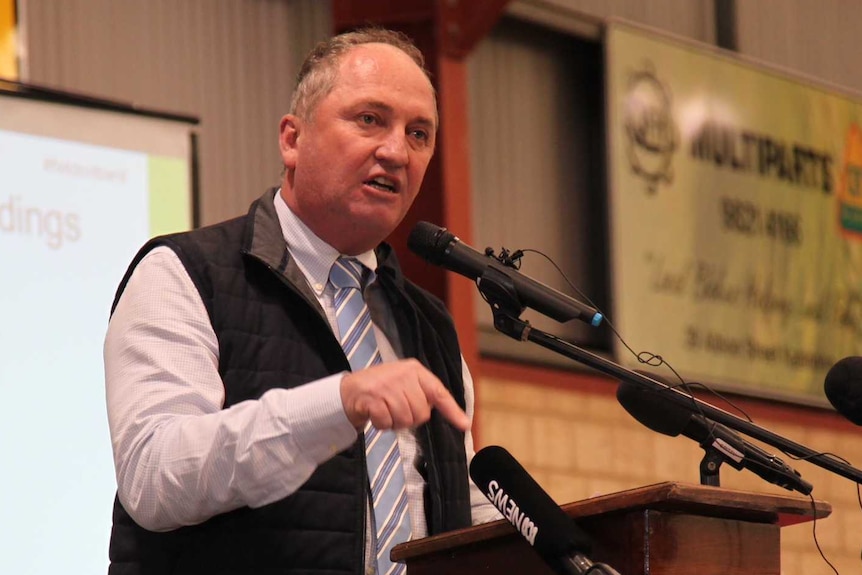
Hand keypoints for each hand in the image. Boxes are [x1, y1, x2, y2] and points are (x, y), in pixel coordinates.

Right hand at [340, 358, 469, 431]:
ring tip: (386, 411)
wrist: (349, 389)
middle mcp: (403, 375)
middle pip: (422, 413)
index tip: (464, 424)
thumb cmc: (382, 389)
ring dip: (395, 423)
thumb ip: (424, 394)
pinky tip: (376, 415)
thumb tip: (453, 416)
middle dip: (410, 419)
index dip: (452, 410)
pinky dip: (382, 425)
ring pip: (405, 420)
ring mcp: (387, 386)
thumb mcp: (405, 383)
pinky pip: (387, 423)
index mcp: (415, 370)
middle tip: (397, 410)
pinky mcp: (372, 398)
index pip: (438, 392)